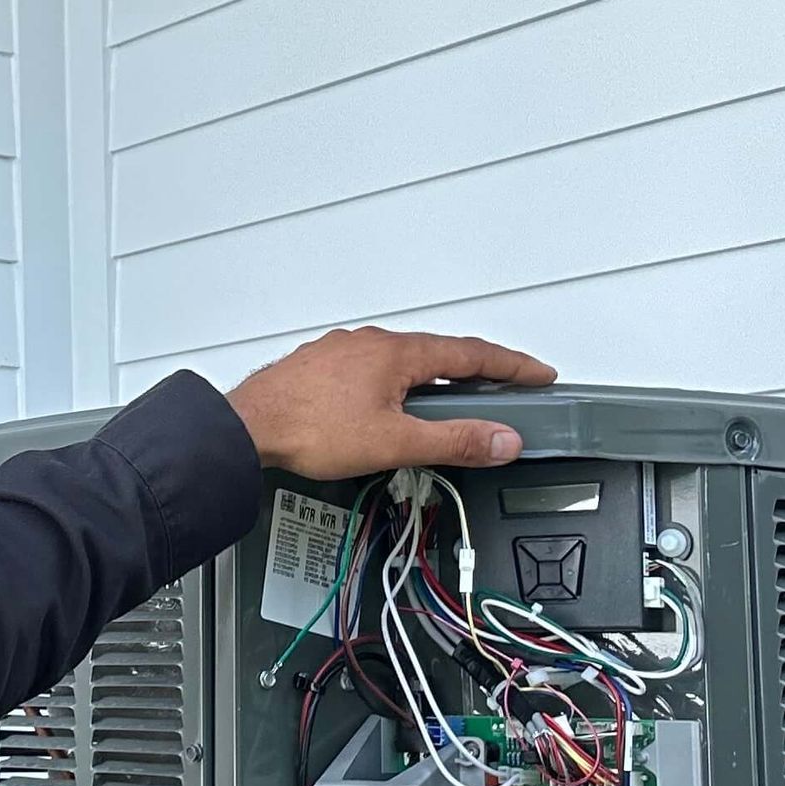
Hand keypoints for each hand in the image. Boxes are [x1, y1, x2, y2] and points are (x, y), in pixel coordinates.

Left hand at [227, 328, 555, 479]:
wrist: (245, 428)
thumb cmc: (308, 428)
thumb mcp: (395, 442)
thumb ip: (454, 440)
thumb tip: (502, 439)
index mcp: (398, 353)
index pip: (472, 354)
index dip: (511, 366)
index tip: (539, 374)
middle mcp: (371, 343)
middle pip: (439, 354)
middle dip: (476, 370)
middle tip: (505, 385)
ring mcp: (344, 352)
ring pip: (403, 361)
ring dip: (434, 378)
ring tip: (453, 401)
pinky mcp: (321, 368)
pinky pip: (373, 370)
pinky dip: (398, 383)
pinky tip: (391, 405)